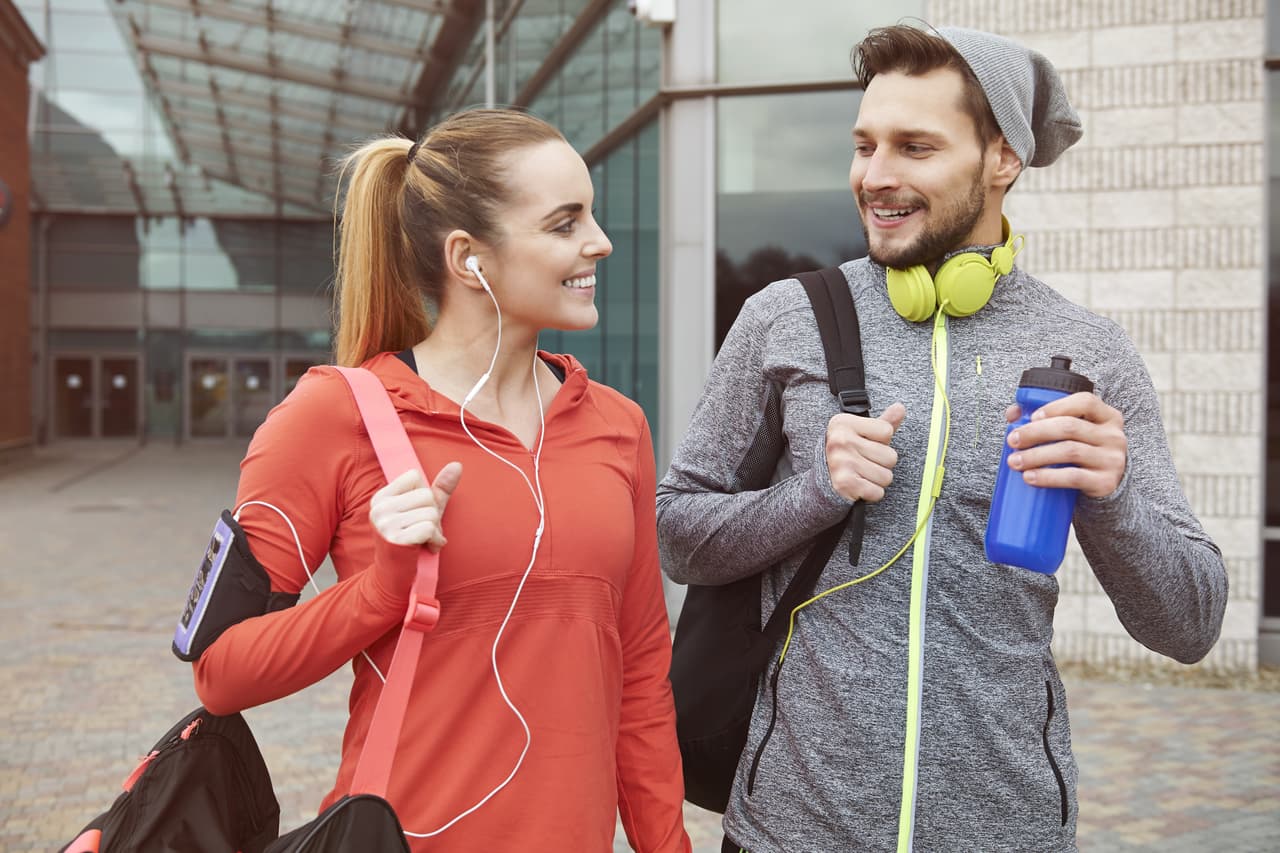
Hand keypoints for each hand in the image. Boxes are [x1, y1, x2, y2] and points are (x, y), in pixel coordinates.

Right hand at [368, 462, 462, 552]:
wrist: (395, 574)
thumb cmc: (412, 539)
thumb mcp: (424, 510)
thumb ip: (439, 489)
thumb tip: (457, 465)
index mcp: (381, 497)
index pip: (414, 476)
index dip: (424, 494)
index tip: (418, 511)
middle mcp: (380, 508)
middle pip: (426, 495)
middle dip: (433, 514)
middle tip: (426, 530)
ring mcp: (385, 523)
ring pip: (430, 512)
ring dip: (436, 529)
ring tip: (426, 539)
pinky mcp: (395, 539)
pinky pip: (429, 528)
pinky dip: (436, 540)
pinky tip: (429, 547)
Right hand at [825, 402, 905, 501]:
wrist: (823, 478)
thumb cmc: (848, 452)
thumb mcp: (862, 432)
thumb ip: (884, 421)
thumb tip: (901, 407)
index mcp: (844, 423)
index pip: (887, 431)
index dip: (882, 441)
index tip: (865, 444)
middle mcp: (840, 440)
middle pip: (891, 456)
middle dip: (882, 463)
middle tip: (864, 462)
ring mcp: (841, 462)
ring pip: (887, 476)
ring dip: (878, 480)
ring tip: (862, 474)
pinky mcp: (844, 483)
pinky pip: (877, 492)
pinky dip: (872, 493)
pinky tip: (860, 486)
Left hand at [1005, 393, 1126, 498]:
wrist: (1103, 485)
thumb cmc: (1081, 452)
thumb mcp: (1070, 433)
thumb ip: (1043, 418)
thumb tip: (1013, 413)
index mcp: (1107, 416)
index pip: (1085, 402)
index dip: (1056, 407)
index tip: (1032, 417)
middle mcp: (1114, 436)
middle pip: (1070, 427)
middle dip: (1035, 432)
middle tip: (1012, 440)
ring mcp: (1112, 460)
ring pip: (1069, 451)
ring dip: (1036, 456)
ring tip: (1015, 461)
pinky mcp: (1105, 482)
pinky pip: (1073, 477)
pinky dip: (1048, 477)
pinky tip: (1030, 477)